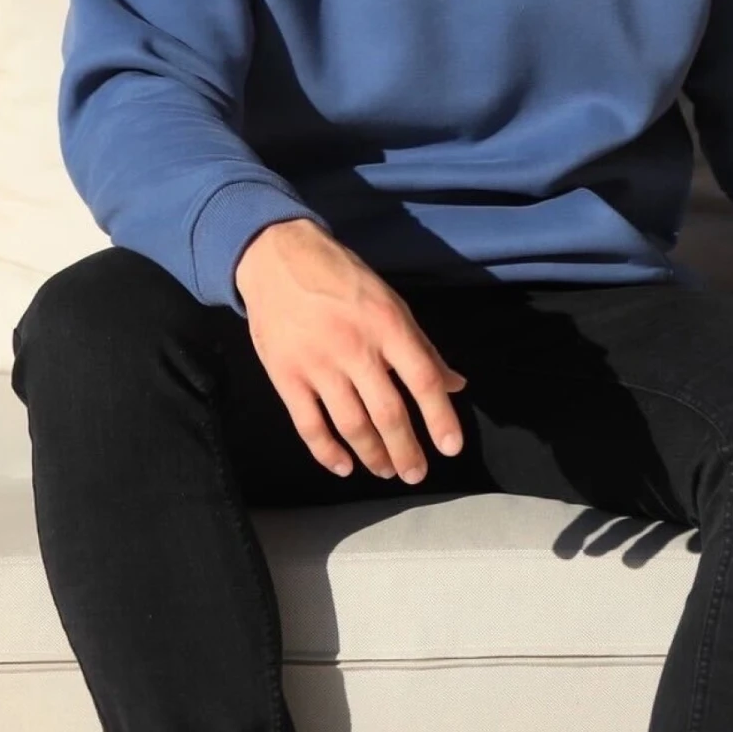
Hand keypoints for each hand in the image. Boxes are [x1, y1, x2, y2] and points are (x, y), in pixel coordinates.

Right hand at [234, 217, 467, 482]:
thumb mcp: (390, 301)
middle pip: (388, 412)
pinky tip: (344, 466)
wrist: (277, 258)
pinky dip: (327, 452)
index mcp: (387, 325)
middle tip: (416, 473)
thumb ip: (422, 346)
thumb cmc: (342, 279)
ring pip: (351, 424)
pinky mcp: (285, 376)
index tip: (451, 448)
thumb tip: (455, 384)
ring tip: (386, 471)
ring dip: (373, 455)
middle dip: (406, 450)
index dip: (440, 417)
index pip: (423, 379)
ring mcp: (318, 364)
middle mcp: (355, 348)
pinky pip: (309, 425)